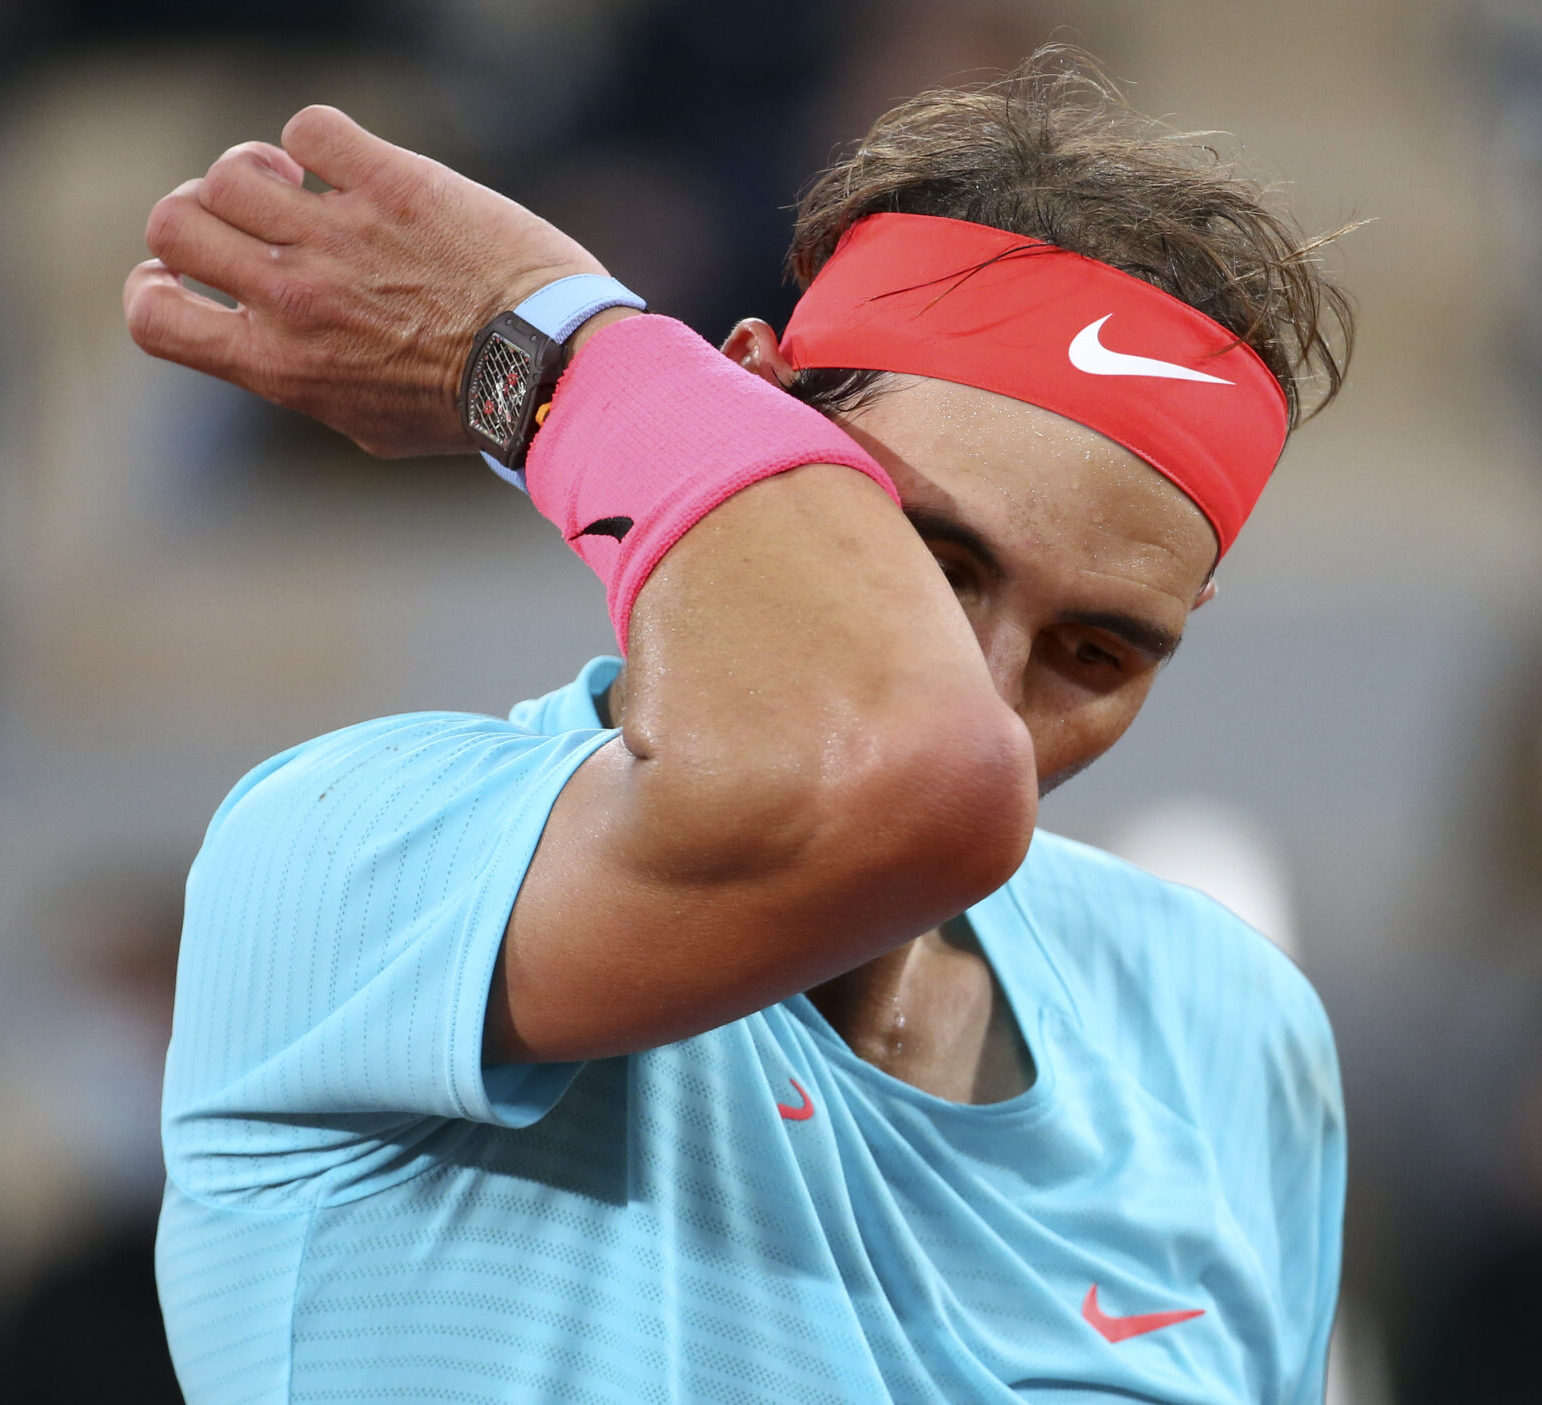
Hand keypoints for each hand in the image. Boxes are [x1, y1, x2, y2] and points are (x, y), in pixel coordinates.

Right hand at [124, 106, 607, 456]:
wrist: (549, 370)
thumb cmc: (469, 409)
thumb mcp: (368, 423)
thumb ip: (305, 380)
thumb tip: (274, 345)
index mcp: (280, 365)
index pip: (152, 317)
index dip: (150, 287)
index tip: (181, 277)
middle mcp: (295, 299)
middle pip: (173, 223)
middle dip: (196, 217)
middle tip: (251, 226)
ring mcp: (340, 237)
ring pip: (230, 171)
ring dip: (253, 171)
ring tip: (300, 187)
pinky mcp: (393, 185)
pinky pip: (312, 128)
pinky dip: (321, 141)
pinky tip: (355, 167)